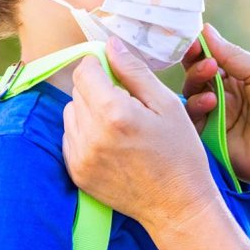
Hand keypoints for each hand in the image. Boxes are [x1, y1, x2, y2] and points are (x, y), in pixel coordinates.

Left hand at [62, 37, 222, 234]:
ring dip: (89, 111)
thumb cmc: (180, 152)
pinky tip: (112, 143)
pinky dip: (86, 133)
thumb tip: (111, 45)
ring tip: (119, 125)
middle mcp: (90, 134)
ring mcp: (80, 156)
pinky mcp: (76, 173)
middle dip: (98, 89)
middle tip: (128, 104)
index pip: (85, 71)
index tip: (118, 74)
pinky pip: (70, 138)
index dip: (101, 66)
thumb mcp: (166, 105)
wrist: (176, 205)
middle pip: (77, 91)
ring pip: (70, 114)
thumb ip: (135, 72)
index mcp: (114, 113)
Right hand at [180, 24, 249, 191]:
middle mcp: (225, 95)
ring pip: (191, 93)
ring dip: (196, 79)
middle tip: (203, 58)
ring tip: (210, 74)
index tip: (194, 38)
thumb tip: (206, 30)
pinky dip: (196, 106)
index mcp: (240, 78)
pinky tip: (210, 102)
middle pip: (198, 73)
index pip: (213, 57)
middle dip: (196, 62)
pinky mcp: (207, 137)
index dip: (201, 48)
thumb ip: (233, 55)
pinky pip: (191, 119)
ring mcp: (215, 116)